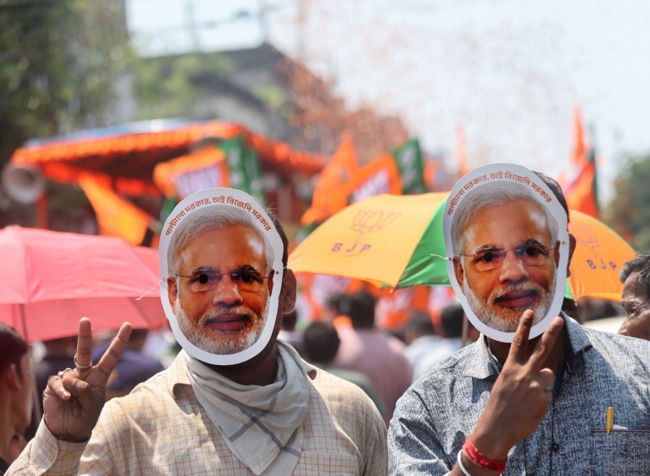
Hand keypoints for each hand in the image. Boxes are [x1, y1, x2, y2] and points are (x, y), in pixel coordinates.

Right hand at [43, 317, 131, 441]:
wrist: (67, 432)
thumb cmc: (84, 418)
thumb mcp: (93, 407)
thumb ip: (86, 392)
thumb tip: (72, 379)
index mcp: (99, 377)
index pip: (111, 356)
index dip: (119, 341)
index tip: (127, 324)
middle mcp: (84, 374)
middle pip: (84, 351)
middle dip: (84, 335)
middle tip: (84, 319)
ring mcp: (68, 378)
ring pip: (71, 373)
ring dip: (74, 387)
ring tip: (73, 399)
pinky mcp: (54, 385)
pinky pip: (58, 382)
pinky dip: (61, 391)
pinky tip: (65, 399)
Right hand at [471, 310, 563, 458]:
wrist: (497, 428)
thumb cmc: (498, 406)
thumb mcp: (504, 384)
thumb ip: (520, 374)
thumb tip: (538, 373)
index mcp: (510, 368)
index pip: (519, 342)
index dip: (525, 326)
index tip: (530, 312)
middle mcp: (524, 374)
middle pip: (542, 349)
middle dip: (551, 333)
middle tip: (559, 320)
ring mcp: (536, 386)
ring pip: (548, 374)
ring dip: (542, 382)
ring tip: (528, 396)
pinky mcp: (545, 399)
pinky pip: (548, 394)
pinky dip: (541, 401)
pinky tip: (530, 409)